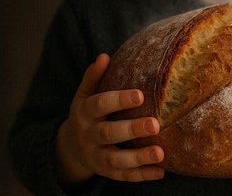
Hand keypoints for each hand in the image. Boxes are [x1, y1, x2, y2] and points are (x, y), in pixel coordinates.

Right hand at [55, 53, 164, 183]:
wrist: (70, 147)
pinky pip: (123, 176)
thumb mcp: (85, 95)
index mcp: (85, 112)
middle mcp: (88, 135)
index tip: (140, 95)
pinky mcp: (106, 172)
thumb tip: (104, 56)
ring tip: (160, 153)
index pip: (100, 104)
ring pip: (115, 160)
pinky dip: (141, 175)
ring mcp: (96, 156)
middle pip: (108, 134)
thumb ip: (93, 77)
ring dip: (138, 158)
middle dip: (131, 130)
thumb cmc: (86, 112)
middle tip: (154, 124)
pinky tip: (161, 171)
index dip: (119, 100)